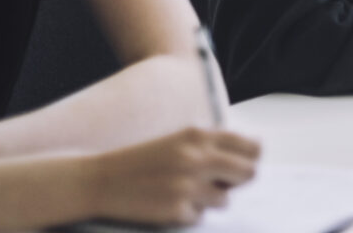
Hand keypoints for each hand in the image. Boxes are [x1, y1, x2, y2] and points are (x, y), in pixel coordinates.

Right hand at [90, 127, 259, 226]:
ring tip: (185, 193)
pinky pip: (200, 217)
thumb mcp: (178, 142)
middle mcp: (196, 157)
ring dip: (210, 200)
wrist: (101, 180)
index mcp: (198, 135)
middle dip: (239, 181)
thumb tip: (249, 158)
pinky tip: (168, 204)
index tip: (244, 164)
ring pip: (225, 199)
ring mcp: (187, 185)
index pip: (249, 146)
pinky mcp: (176, 210)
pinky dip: (188, 214)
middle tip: (222, 184)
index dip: (251, 158)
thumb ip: (210, 147)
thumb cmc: (143, 161)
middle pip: (248, 173)